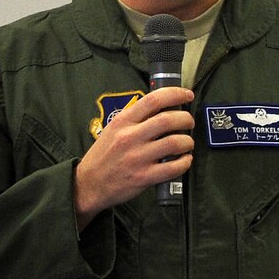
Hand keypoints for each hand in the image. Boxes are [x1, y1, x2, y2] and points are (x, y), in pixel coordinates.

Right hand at [74, 87, 195, 226]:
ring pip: (174, 143)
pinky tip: (184, 160)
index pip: (153, 100)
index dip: (175, 94)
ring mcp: (137, 158)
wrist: (88, 184)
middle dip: (186, 119)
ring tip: (187, 143)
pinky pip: (174, 167)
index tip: (187, 95)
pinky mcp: (144, 177)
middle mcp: (130, 137)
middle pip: (168, 120)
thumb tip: (163, 108)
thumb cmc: (104, 156)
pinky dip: (185, 162)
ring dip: (188, 141)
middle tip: (189, 122)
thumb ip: (135, 118)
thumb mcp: (113, 129)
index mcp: (123, 122)